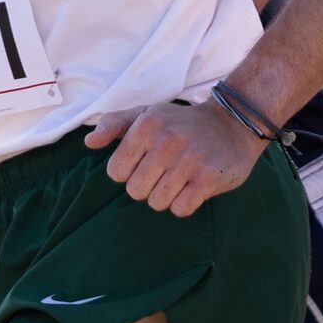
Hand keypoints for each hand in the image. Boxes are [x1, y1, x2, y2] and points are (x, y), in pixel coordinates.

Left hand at [85, 98, 266, 216]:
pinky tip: (194, 186)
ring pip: (157, 202)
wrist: (233, 123)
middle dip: (148, 186)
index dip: (130, 172)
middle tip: (166, 172)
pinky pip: (181, 209)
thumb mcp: (147, 114)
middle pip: (135, 191)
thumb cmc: (182, 123)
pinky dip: (185, 203)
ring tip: (181, 178)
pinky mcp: (209, 178)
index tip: (147, 162)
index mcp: (146, 125)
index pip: (116, 173)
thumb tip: (89, 143)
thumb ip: (114, 125)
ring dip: (167, 196)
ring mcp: (189, 160)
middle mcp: (167, 141)